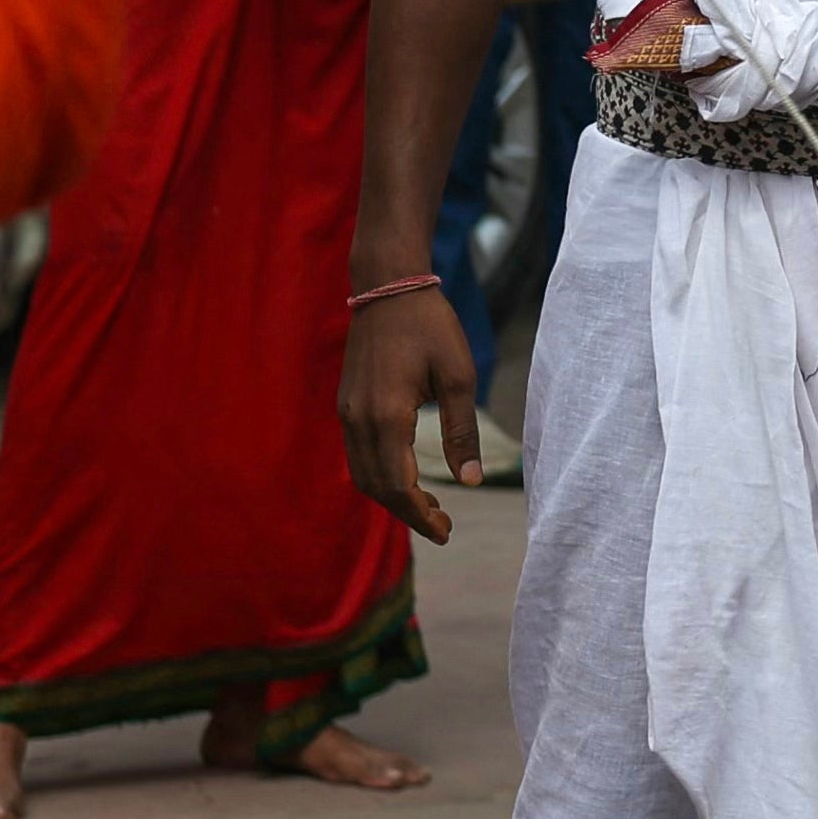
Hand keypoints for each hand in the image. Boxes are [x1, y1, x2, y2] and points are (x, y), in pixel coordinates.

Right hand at [337, 275, 474, 544]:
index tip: (447, 531)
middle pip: (377, 488)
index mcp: (387, 416)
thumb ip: (461, 433)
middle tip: (444, 526)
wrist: (388, 286)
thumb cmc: (430, 326)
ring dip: (393, 497)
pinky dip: (381, 476)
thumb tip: (470, 482)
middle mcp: (359, 420)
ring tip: (430, 505)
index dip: (420, 516)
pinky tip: (408, 476)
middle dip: (408, 513)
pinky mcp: (347, 405)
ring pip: (363, 475)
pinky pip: (358, 455)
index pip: (397, 487)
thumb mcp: (459, 377)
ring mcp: (348, 413)